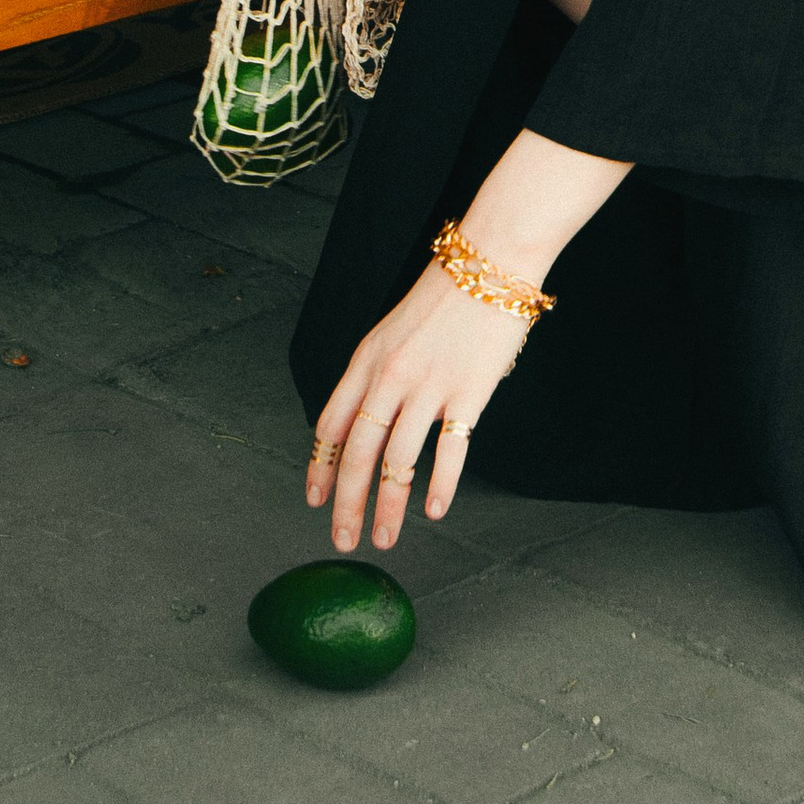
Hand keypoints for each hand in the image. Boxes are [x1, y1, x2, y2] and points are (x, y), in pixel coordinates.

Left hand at [307, 252, 530, 550]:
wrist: (488, 263)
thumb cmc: (443, 297)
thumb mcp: (392, 331)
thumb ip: (374, 375)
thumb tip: (362, 422)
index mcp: (366, 359)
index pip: (332, 424)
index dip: (321, 467)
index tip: (315, 500)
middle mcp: (390, 376)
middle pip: (359, 452)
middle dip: (347, 503)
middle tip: (342, 539)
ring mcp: (429, 387)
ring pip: (398, 461)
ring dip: (388, 507)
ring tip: (384, 538)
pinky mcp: (468, 394)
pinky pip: (448, 452)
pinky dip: (439, 486)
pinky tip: (434, 511)